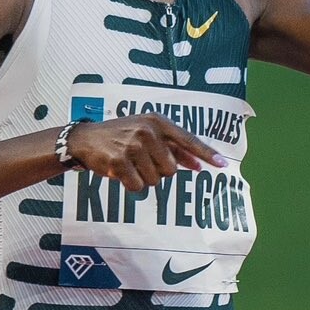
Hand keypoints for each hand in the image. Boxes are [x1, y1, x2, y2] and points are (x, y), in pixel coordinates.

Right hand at [69, 114, 226, 193]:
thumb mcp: (147, 134)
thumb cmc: (121, 136)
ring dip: (143, 178)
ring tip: (130, 165)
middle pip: (171, 169)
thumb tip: (199, 165)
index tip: (223, 165)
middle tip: (142, 162)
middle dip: (159, 172)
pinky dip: (131, 184)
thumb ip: (173, 148)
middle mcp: (147, 131)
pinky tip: (120, 172)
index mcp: (157, 122)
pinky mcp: (119, 162)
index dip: (206, 154)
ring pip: (155, 180)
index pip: (188, 140)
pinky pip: (138, 187)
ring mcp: (133, 146)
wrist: (86, 139)